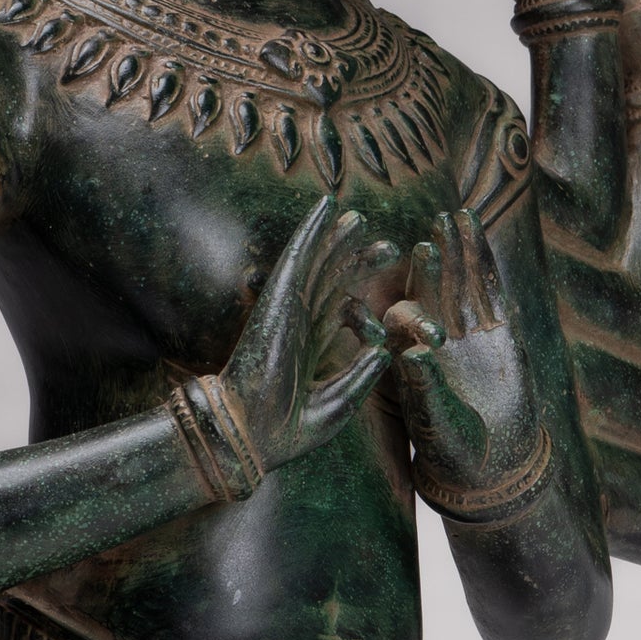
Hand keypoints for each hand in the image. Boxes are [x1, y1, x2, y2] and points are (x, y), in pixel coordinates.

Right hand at [216, 195, 396, 473]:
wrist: (252, 433)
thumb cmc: (289, 430)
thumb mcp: (340, 403)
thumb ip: (361, 374)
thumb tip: (386, 350)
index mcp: (310, 348)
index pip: (338, 313)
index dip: (364, 307)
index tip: (388, 322)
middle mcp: (299, 323)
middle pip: (331, 282)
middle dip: (357, 263)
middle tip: (387, 248)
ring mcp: (290, 307)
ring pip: (318, 262)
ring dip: (338, 238)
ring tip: (359, 218)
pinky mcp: (280, 296)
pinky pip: (299, 254)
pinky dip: (313, 228)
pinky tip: (327, 206)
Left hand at [385, 210, 539, 488]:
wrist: (494, 462)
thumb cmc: (453, 447)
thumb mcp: (437, 421)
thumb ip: (425, 388)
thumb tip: (412, 354)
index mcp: (408, 355)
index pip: (402, 319)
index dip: (406, 292)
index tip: (397, 287)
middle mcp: (434, 335)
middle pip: (431, 290)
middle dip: (432, 259)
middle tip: (432, 224)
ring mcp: (466, 330)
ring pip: (460, 282)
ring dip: (457, 250)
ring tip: (454, 215)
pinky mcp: (497, 331)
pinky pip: (489, 291)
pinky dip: (484, 263)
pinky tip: (477, 233)